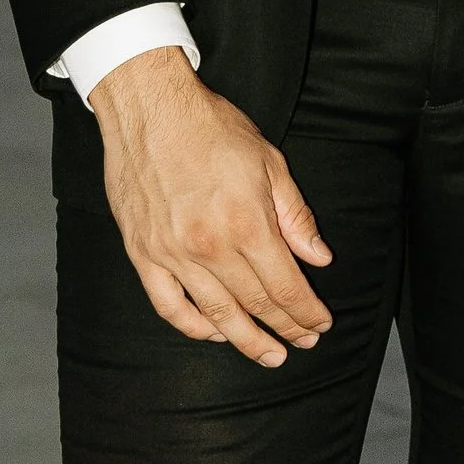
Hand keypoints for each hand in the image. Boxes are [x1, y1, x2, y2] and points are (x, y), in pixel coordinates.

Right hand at [89, 44, 332, 368]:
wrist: (149, 108)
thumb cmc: (211, 128)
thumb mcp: (269, 162)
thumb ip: (295, 215)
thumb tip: (319, 257)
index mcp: (247, 223)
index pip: (285, 285)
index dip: (306, 311)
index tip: (320, 325)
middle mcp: (210, 246)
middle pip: (255, 303)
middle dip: (284, 328)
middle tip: (302, 344)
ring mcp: (172, 254)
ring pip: (215, 314)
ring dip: (245, 339)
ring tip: (267, 354)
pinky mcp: (143, 254)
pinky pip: (168, 305)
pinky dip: (193, 326)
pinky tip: (214, 332)